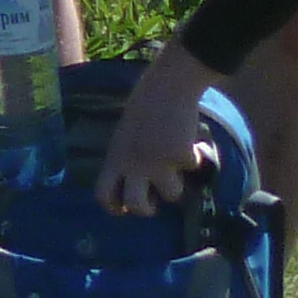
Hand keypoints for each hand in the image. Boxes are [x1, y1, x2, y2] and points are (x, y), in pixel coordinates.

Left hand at [95, 51, 217, 214]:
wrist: (167, 87)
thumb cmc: (145, 107)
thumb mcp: (125, 136)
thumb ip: (127, 158)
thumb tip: (137, 183)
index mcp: (115, 157)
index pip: (103, 194)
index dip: (113, 207)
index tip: (125, 209)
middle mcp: (133, 164)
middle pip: (136, 206)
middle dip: (148, 210)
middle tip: (155, 200)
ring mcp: (157, 162)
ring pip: (172, 194)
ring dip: (177, 183)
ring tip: (178, 164)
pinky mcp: (180, 156)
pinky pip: (193, 167)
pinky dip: (195, 156)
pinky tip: (191, 140)